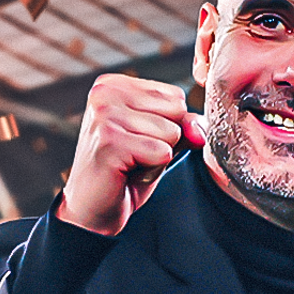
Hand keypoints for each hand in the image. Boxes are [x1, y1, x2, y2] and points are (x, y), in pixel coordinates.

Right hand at [57, 74, 205, 235]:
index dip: (169, 125)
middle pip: (176, 110)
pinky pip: (161, 152)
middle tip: (134, 154)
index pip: (176, 96)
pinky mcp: (109, 141)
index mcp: (114, 84)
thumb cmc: (123, 172)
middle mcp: (105, 93)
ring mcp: (104, 115)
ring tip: (130, 163)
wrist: (92, 209)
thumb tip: (200, 129)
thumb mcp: (159, 141)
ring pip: (171, 132)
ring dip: (157, 156)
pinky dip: (152, 168)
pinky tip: (126, 171)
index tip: (139, 139)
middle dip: (164, 140)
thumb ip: (183, 127)